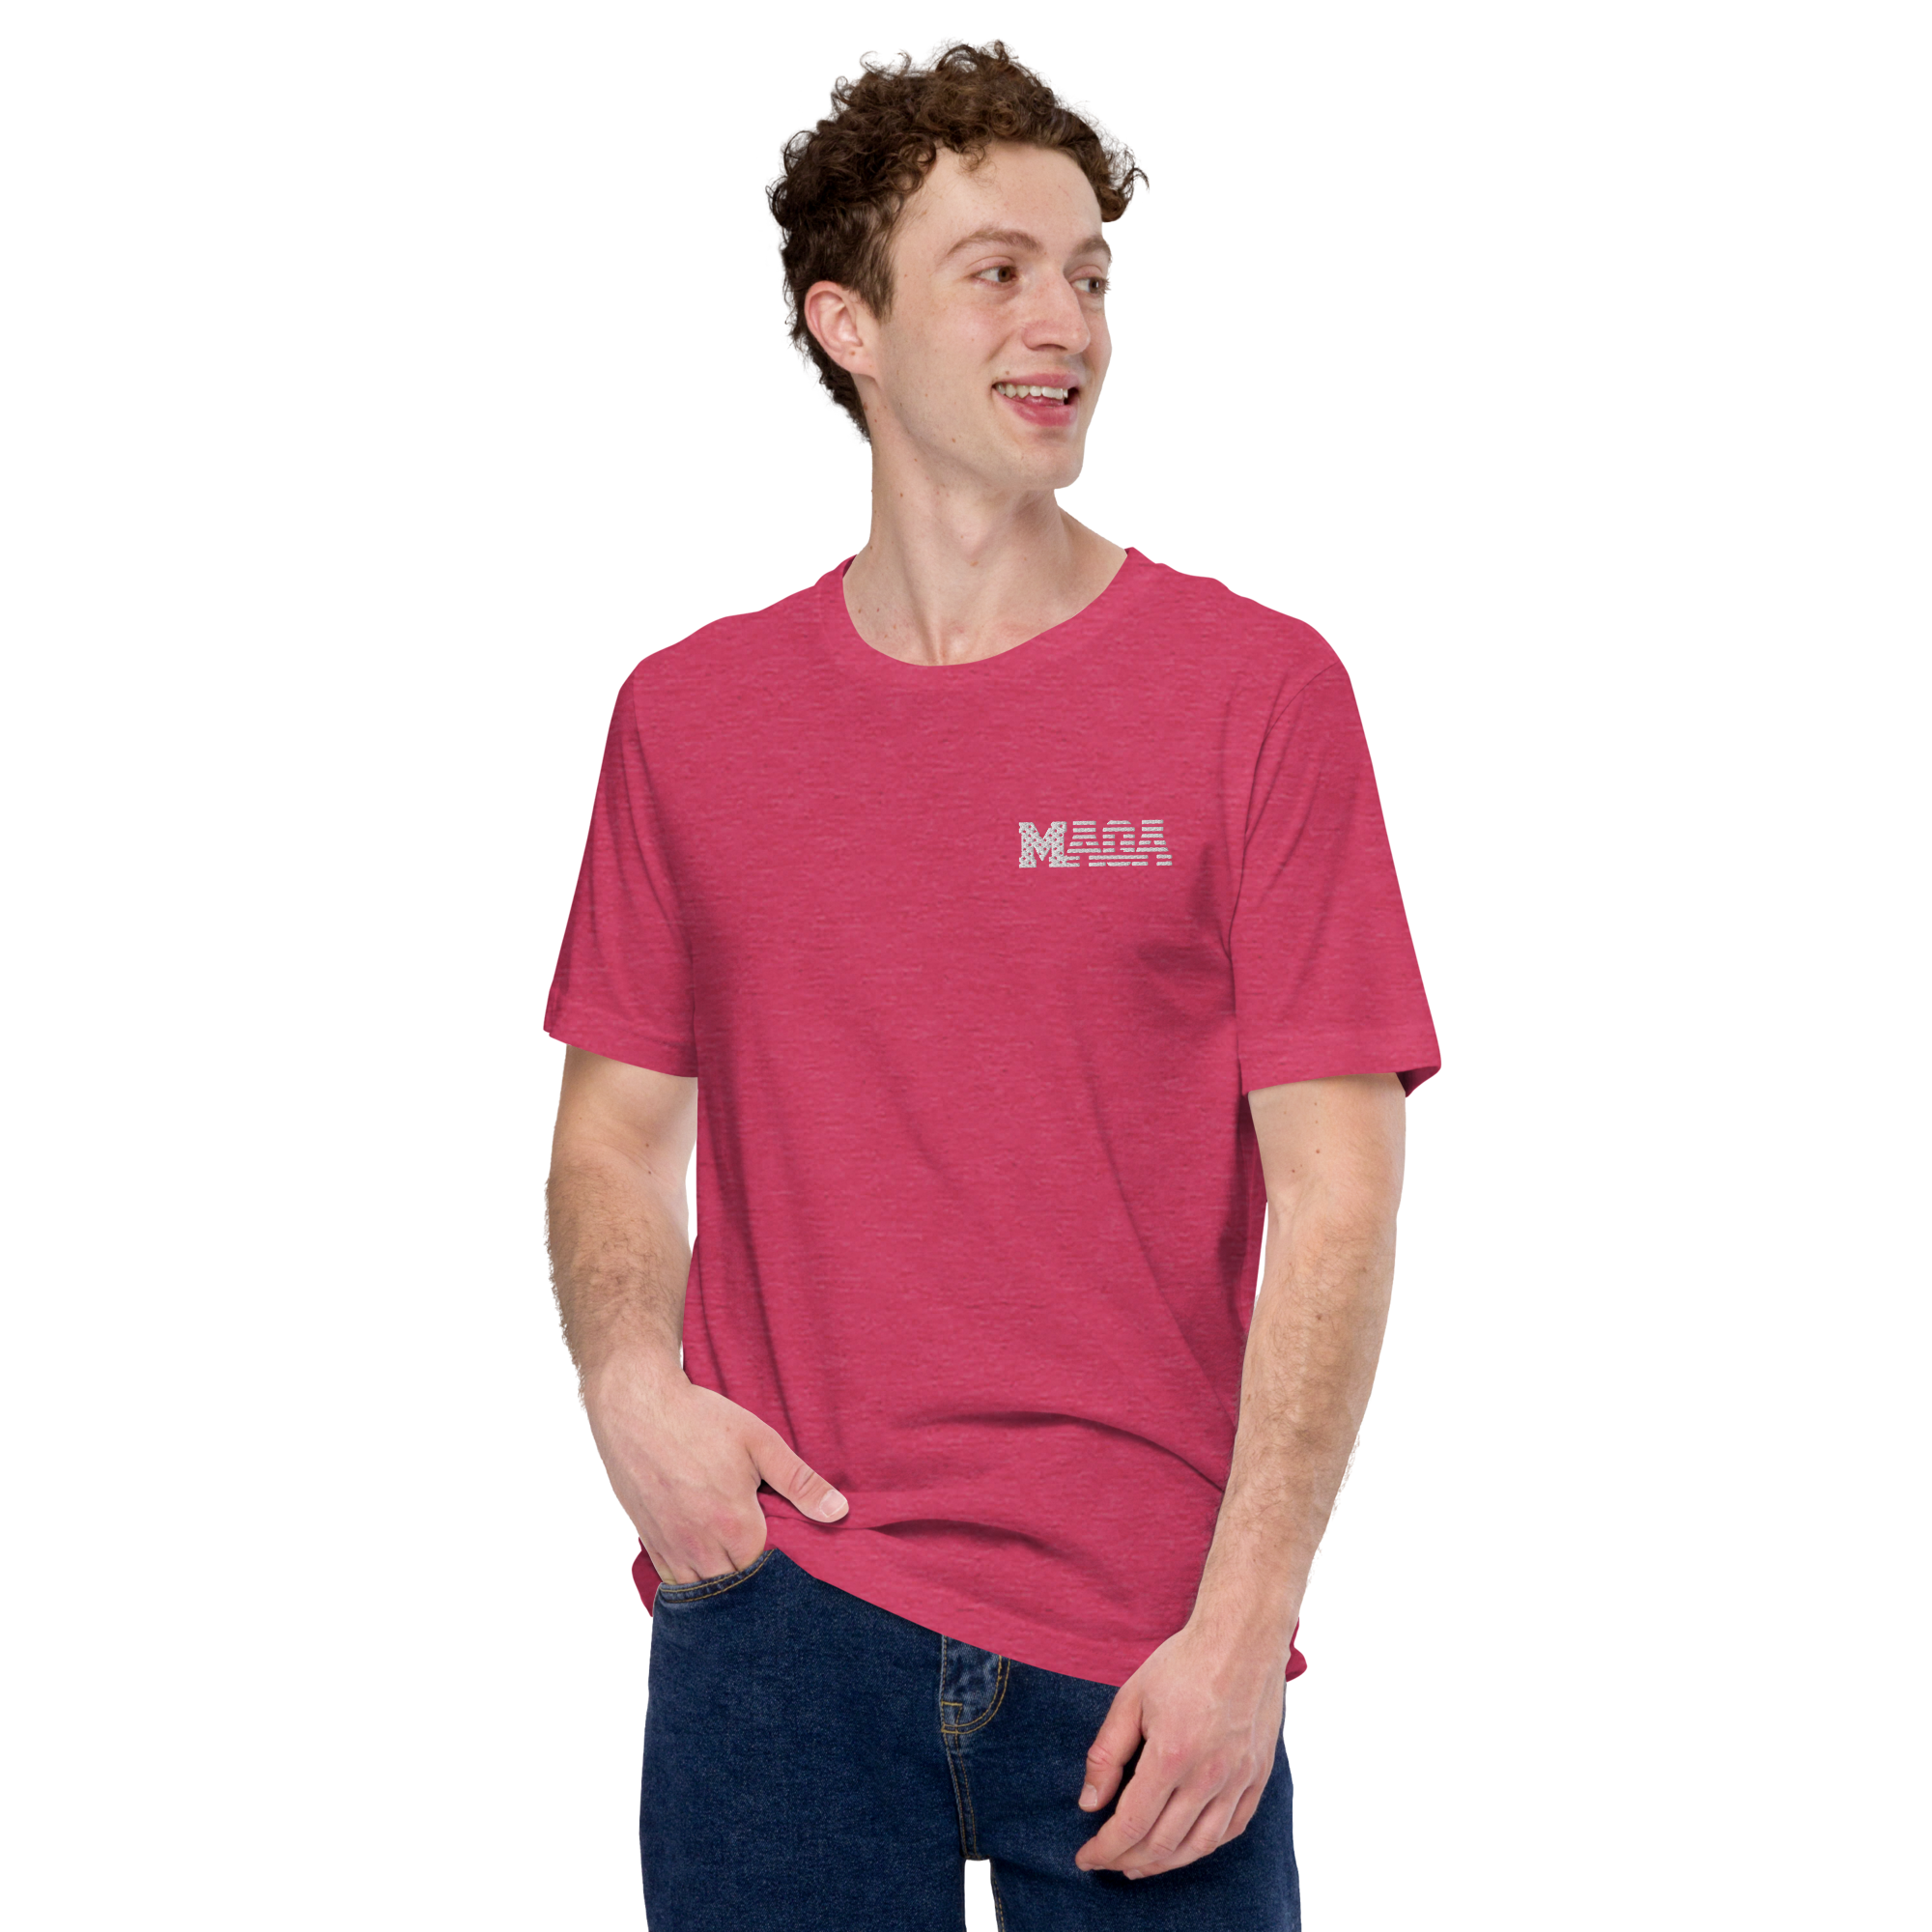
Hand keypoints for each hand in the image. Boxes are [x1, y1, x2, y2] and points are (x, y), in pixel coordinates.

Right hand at [579, 1359, 848, 1587]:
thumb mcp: (759, 1441)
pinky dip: (690, 1576)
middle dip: (753, 1573)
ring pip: (703, 1589)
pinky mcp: (649, 1540)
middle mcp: (700, 1545)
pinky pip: (673, 1579)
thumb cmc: (695, 1419)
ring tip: (733, 1552)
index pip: (768, 1569)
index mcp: (734, 1525)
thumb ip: (799, 1482)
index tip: (784, 1540)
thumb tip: (837, 1510)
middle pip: (736, 1585)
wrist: (636, 1406)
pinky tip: (704, 1557)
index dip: (781, 1559)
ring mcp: (671, 1546)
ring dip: (721, 1578)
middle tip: (760, 1544)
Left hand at [1073, 1619, 1289, 1881]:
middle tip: (1109, 1862)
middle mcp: (1209, 1775)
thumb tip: (1090, 1801)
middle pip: (1164, 1843)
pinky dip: (1205, 1846)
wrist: (1242, 1639)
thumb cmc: (1184, 1662)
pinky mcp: (1258, 1776)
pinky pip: (1232, 1828)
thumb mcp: (1131, 1698)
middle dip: (1129, 1860)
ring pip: (1200, 1845)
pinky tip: (1185, 1845)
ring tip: (1141, 1864)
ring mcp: (1238, 1779)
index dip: (1106, 1848)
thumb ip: (1107, 1753)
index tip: (1087, 1857)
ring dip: (1166, 1863)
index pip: (1132, 1823)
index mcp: (1172, 1755)